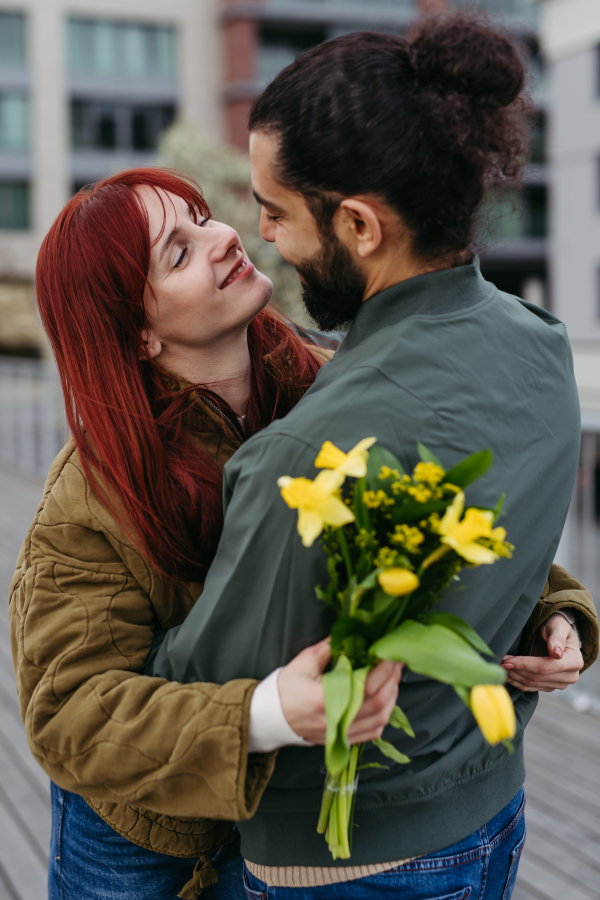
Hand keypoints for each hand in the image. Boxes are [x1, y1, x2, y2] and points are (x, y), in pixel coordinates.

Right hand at [278, 639, 402, 744]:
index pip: (367, 685)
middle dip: (393, 680)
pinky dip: (384, 716)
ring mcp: (341, 732)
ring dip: (392, 697)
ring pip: (380, 719)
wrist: (273, 716)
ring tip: (393, 678)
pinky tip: (386, 700)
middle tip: (397, 662)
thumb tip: (352, 635)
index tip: (391, 654)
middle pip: (379, 702)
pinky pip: (373, 732)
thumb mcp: (304, 662)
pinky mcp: (343, 739)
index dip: (385, 669)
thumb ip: (329, 648)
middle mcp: (337, 720)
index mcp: (325, 699)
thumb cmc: (287, 689)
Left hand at [501, 613, 582, 691]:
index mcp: (574, 661)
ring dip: (513, 676)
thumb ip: (557, 638)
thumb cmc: (557, 627)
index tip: (508, 660)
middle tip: (498, 661)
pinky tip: (505, 674)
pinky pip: (530, 687)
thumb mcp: (558, 626)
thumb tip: (556, 653)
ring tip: (498, 667)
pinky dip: (516, 681)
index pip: (546, 666)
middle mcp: (570, 676)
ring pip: (531, 683)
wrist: (557, 635)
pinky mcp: (549, 686)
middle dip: (515, 669)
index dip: (525, 664)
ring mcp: (559, 684)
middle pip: (537, 677)